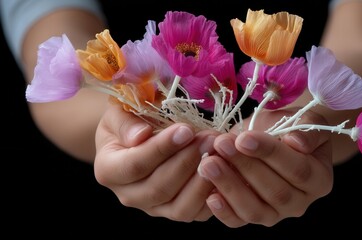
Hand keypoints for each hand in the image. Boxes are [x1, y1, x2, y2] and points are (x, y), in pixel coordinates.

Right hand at [94, 103, 218, 221]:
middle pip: (159, 188)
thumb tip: (140, 136)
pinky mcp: (176, 210)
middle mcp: (128, 195)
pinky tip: (224, 170)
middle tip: (209, 139)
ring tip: (217, 152)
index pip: (135, 165)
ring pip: (179, 207)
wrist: (139, 137)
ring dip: (202, 180)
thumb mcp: (119, 112)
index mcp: (108, 170)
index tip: (186, 130)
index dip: (161, 149)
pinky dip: (213, 195)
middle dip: (187, 162)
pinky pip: (197, 213)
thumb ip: (125, 122)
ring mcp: (154, 208)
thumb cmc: (130, 120)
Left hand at [198, 109, 332, 226]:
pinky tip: (209, 195)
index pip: (297, 169)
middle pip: (275, 191)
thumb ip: (306, 130)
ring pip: (255, 210)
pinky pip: (238, 220)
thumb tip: (297, 142)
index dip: (270, 154)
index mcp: (319, 179)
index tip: (243, 138)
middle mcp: (300, 202)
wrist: (273, 137)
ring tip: (208, 164)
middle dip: (245, 167)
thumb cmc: (288, 127)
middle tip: (221, 144)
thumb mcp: (304, 120)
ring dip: (229, 187)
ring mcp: (276, 214)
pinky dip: (223, 211)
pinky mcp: (253, 217)